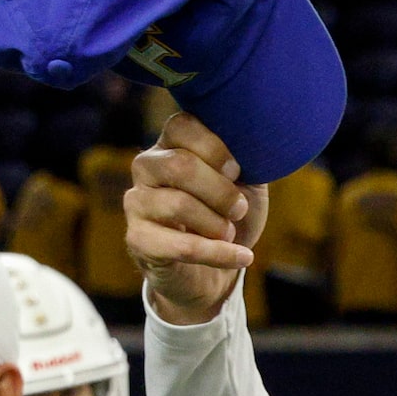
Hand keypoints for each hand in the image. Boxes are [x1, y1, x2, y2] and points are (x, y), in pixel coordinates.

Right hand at [127, 113, 267, 324]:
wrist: (213, 269)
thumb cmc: (228, 216)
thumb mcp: (247, 182)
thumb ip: (249, 158)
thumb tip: (259, 140)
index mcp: (171, 145)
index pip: (182, 126)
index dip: (215, 148)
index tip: (237, 171)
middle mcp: (147, 168)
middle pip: (180, 165)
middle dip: (221, 191)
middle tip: (239, 208)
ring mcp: (137, 202)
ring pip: (178, 204)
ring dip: (218, 223)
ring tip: (229, 232)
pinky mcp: (138, 239)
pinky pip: (180, 245)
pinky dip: (219, 253)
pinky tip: (243, 256)